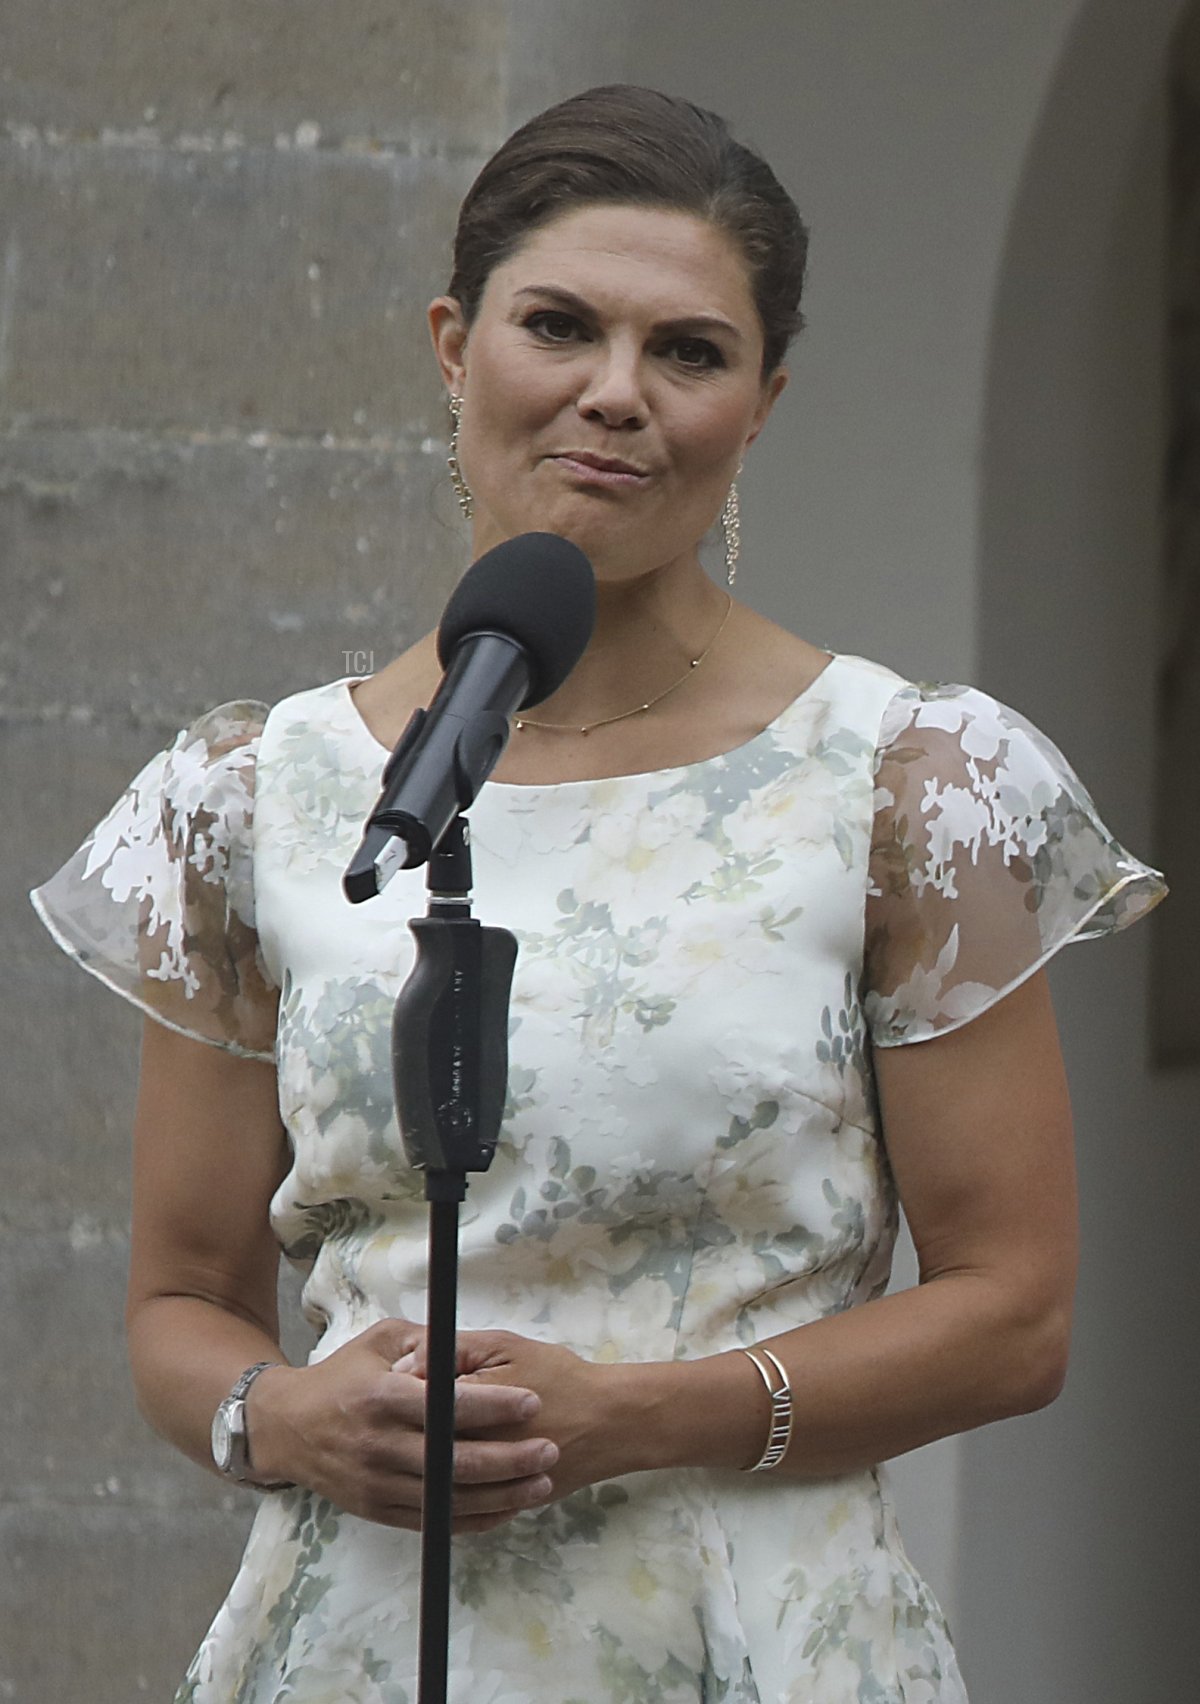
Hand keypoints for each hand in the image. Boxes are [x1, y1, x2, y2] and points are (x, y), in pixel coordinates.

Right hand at [247, 1318, 560, 1532]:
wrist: (287, 1428)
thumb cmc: (343, 1376)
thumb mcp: (380, 1340)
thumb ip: (427, 1342)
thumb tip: (471, 1348)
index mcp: (381, 1397)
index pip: (446, 1405)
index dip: (494, 1406)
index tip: (532, 1401)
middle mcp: (378, 1444)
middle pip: (454, 1461)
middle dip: (509, 1458)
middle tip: (550, 1449)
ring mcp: (377, 1483)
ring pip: (448, 1498)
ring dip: (501, 1495)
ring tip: (542, 1482)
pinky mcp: (377, 1510)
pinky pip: (433, 1522)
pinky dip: (473, 1519)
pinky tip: (507, 1508)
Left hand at [408, 1328, 641, 1506]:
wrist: (608, 1422)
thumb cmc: (559, 1378)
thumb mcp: (505, 1346)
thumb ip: (454, 1351)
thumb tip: (408, 1363)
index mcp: (463, 1410)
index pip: (408, 1404)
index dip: (405, 1389)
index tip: (409, 1378)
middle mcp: (468, 1453)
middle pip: (416, 1445)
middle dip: (411, 1425)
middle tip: (422, 1408)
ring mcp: (484, 1487)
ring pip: (434, 1479)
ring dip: (427, 1458)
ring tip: (442, 1433)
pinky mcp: (497, 1505)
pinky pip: (460, 1503)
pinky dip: (452, 1486)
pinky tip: (457, 1462)